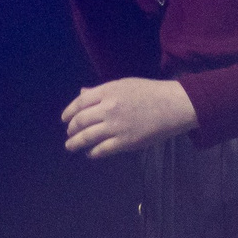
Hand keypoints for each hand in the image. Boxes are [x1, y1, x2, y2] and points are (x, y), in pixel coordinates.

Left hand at [62, 77, 197, 158]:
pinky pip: (102, 150)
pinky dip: (92, 152)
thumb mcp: (123, 85)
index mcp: (108, 91)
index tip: (64, 120)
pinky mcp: (125, 142)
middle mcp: (108, 108)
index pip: (79, 103)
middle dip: (71, 129)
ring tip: (70, 146)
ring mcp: (116, 126)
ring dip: (75, 143)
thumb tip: (81, 93)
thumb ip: (101, 91)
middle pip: (80, 121)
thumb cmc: (149, 92)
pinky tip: (90, 153)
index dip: (68, 112)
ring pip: (87, 137)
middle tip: (69, 134)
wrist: (173, 105)